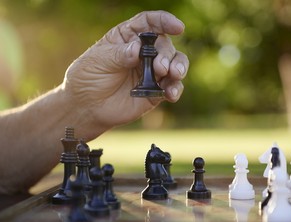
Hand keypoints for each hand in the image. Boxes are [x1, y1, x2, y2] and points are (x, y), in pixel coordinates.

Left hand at [62, 10, 188, 128]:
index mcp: (128, 37)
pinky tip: (170, 95)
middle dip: (167, 55)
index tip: (177, 27)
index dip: (165, 21)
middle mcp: (144, 52)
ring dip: (179, 67)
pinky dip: (175, 89)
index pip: (149, 23)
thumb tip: (138, 49)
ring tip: (174, 75)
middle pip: (165, 45)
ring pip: (176, 63)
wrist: (87, 107)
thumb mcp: (98, 61)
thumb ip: (119, 54)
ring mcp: (152, 72)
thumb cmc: (88, 78)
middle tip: (160, 67)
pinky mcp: (156, 91)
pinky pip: (172, 87)